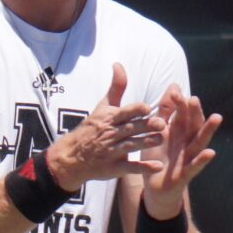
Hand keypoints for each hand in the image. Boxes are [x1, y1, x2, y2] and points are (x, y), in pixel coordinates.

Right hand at [43, 64, 160, 187]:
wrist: (71, 157)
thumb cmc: (91, 129)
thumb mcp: (102, 107)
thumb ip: (116, 88)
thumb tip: (119, 64)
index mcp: (109, 119)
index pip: (123, 113)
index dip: (135, 110)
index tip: (147, 108)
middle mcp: (110, 135)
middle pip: (130, 129)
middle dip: (146, 126)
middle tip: (161, 123)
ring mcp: (112, 152)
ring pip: (131, 146)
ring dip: (146, 142)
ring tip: (161, 139)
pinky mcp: (115, 168)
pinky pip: (130, 167)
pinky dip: (144, 167)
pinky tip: (158, 166)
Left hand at [140, 85, 223, 218]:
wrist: (155, 187)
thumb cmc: (159, 156)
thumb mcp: (158, 131)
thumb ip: (164, 111)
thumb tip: (174, 86)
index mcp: (179, 131)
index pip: (182, 114)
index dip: (180, 104)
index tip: (174, 92)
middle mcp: (187, 142)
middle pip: (193, 125)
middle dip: (194, 112)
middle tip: (193, 99)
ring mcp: (189, 157)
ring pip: (200, 142)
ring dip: (208, 130)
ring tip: (217, 117)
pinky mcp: (186, 174)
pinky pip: (195, 167)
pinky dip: (203, 160)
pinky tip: (211, 152)